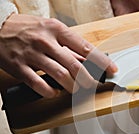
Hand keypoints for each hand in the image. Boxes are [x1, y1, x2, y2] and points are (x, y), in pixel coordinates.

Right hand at [0, 14, 117, 97]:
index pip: (86, 47)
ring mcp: (32, 55)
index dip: (102, 61)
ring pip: (60, 76)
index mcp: (57, 30)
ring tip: (75, 89)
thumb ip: (69, 47)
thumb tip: (88, 61)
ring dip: (72, 87)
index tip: (112, 69)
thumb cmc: (28, 30)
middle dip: (88, 79)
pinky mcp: (19, 67)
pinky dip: (50, 92)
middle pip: (75, 66)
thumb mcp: (51, 31)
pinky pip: (39, 84)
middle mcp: (46, 42)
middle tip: (91, 85)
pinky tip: (54, 92)